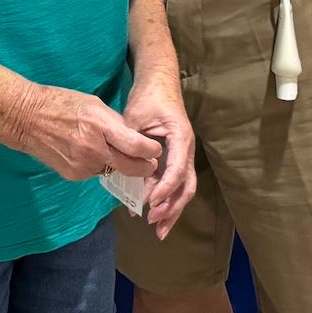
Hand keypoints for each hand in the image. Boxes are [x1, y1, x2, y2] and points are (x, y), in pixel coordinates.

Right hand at [7, 83, 160, 183]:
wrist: (27, 118)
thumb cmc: (62, 104)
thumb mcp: (94, 104)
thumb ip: (116, 124)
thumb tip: (135, 139)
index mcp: (100, 126)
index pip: (136, 147)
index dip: (151, 151)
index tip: (156, 149)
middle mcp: (93, 149)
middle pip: (130, 167)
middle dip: (144, 167)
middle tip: (150, 163)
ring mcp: (82, 165)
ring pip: (113, 171)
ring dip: (119, 165)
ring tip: (115, 153)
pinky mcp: (74, 175)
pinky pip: (96, 173)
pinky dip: (99, 166)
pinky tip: (91, 154)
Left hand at [121, 75, 195, 238]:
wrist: (158, 82)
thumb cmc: (148, 97)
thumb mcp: (135, 117)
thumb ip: (132, 144)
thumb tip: (125, 171)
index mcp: (180, 138)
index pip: (177, 170)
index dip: (165, 189)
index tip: (151, 203)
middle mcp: (185, 150)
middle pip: (186, 186)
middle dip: (171, 208)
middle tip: (153, 222)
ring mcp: (181, 156)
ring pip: (181, 189)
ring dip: (171, 210)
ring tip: (158, 230)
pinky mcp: (172, 159)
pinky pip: (171, 183)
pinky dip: (163, 199)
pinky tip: (151, 212)